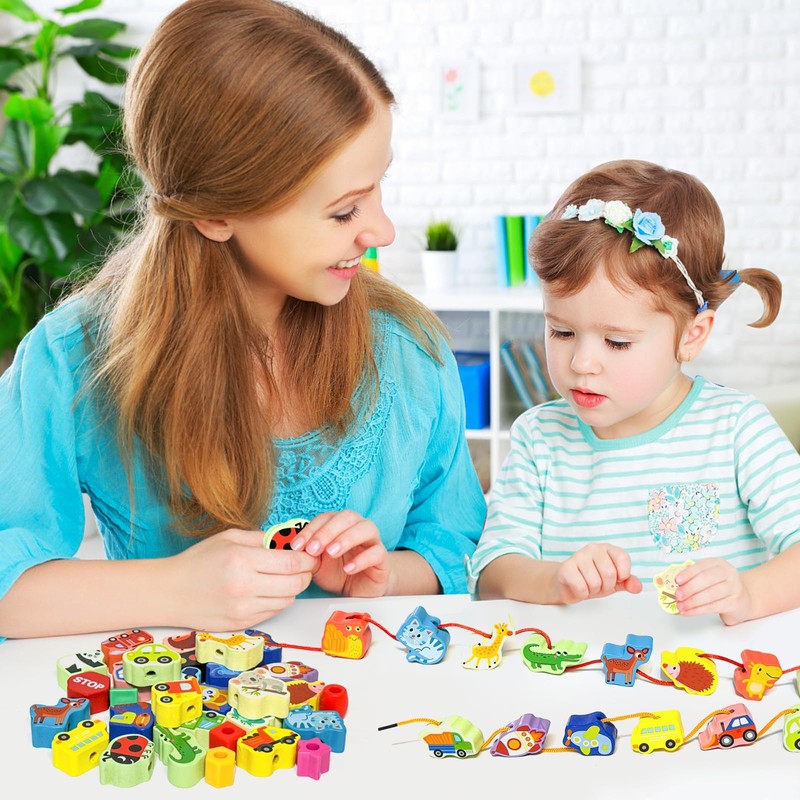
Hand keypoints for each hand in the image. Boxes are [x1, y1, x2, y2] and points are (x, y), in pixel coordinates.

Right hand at [168, 528, 318, 629]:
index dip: (307, 559)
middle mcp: (244, 587)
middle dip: (305, 574)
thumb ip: (262, 539)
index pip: (291, 562)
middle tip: (304, 567)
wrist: (169, 593)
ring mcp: (243, 608)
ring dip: (293, 589)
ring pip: (287, 600)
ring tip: (285, 578)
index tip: (310, 555)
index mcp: (242, 560)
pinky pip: (273, 612)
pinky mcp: (241, 623)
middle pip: (295, 584)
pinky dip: (278, 601)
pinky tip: (270, 590)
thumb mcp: (229, 538)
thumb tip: (291, 540)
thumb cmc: (198, 561)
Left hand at [291, 510, 389, 597]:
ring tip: (331, 553)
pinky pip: (377, 553)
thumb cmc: (338, 571)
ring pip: (366, 528)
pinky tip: (348, 569)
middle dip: (327, 531)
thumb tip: (294, 550)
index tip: (297, 546)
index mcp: (341, 524)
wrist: (359, 589)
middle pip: (347, 517)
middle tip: (313, 549)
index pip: (326, 517)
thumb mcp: (318, 563)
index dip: (311, 529)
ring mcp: (373, 541)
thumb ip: (309, 554)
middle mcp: (358, 527)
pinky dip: (362, 559)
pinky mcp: (383, 558)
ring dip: (346, 538)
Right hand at [553, 543, 641, 604]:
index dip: (622, 574)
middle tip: (599, 584)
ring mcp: (578, 556)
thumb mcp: (614, 582)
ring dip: (593, 590)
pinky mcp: (566, 567)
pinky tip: (579, 588)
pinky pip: (581, 587)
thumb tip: (638, 586)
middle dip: (606, 586)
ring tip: (588, 585)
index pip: (622, 557)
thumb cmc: (592, 580)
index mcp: (607, 549)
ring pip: (595, 582)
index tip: (616, 578)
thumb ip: (628, 582)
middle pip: (609, 573)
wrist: (568, 584)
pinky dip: (582, 594)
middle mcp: (593, 548)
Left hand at [674, 558, 752, 623]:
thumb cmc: (720, 587)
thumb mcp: (708, 578)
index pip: (701, 566)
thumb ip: (693, 578)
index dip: (688, 573)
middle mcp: (728, 573)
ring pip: (711, 594)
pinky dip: (699, 610)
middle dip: (689, 588)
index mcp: (718, 563)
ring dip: (692, 601)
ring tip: (681, 606)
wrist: (742, 600)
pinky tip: (689, 612)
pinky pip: (714, 606)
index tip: (677, 581)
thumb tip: (677, 585)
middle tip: (678, 595)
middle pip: (707, 579)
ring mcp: (734, 588)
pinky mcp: (735, 602)